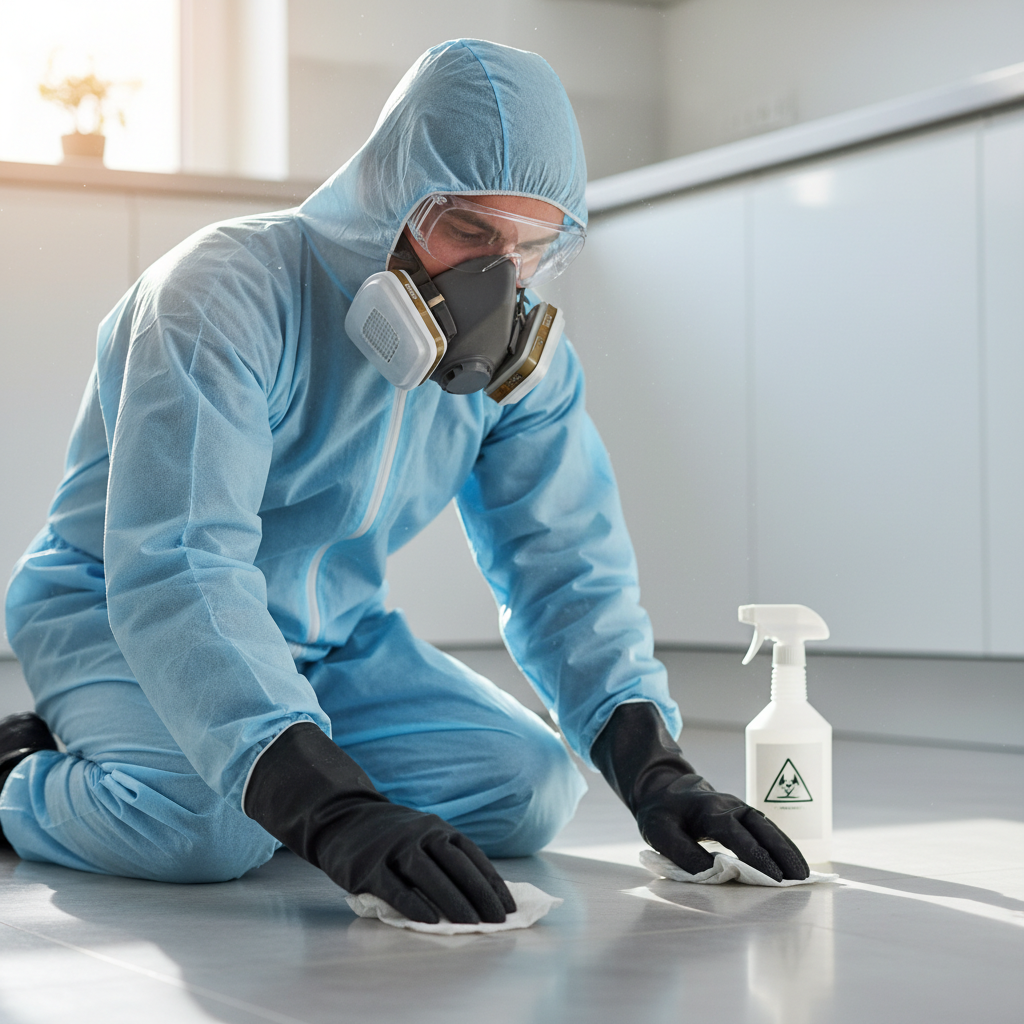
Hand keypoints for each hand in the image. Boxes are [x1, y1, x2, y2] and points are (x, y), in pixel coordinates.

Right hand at [244, 723, 515, 923]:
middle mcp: (419, 834)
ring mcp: (393, 848)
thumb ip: (446, 858)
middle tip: (497, 921)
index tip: (509, 907)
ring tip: (472, 924)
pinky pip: (395, 889)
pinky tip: (432, 921)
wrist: (342, 819)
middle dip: (480, 895)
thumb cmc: (393, 838)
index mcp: (437, 828)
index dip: (492, 882)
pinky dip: (415, 905)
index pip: (472, 856)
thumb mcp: (423, 837)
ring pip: (429, 876)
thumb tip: (483, 895)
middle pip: (455, 866)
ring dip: (453, 901)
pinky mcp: (367, 867)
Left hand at [591, 702, 807, 881]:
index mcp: (708, 810)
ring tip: (803, 874)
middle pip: (760, 826)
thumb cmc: (661, 814)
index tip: (773, 877)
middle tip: (799, 877)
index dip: (754, 854)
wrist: (663, 789)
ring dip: (786, 848)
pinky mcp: (742, 815)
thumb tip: (713, 873)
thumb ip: (683, 852)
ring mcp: (738, 808)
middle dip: (781, 851)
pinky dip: (781, 844)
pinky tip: (792, 862)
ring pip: (767, 826)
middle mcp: (729, 805)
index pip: (735, 832)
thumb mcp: (660, 832)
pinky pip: (766, 828)